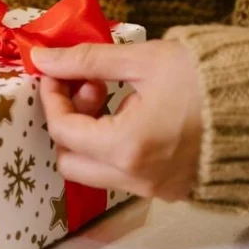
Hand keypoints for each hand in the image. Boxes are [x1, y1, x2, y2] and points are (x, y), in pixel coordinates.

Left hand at [33, 41, 202, 200]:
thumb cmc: (206, 76)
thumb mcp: (142, 60)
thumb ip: (85, 61)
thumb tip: (42, 58)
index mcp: (127, 147)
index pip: (63, 129)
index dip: (52, 97)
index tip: (57, 73)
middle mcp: (137, 178)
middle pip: (71, 161)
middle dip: (68, 122)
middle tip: (90, 88)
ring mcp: (155, 189)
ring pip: (95, 171)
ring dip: (90, 134)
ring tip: (115, 96)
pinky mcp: (170, 189)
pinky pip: (124, 175)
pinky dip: (114, 147)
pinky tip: (133, 114)